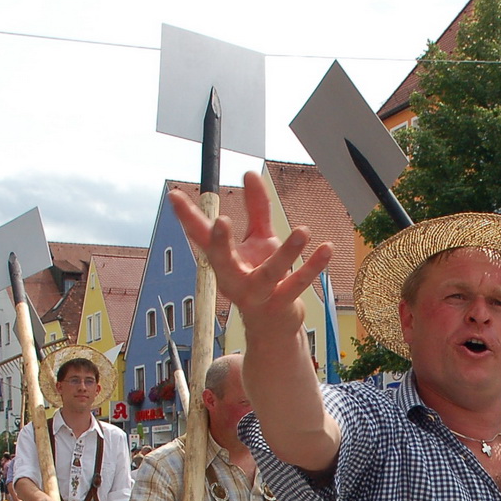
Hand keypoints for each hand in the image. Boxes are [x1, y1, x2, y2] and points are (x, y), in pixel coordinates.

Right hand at [169, 171, 332, 337]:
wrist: (274, 326)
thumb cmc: (263, 279)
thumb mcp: (259, 240)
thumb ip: (256, 209)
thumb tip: (249, 173)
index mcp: (224, 262)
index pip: (201, 237)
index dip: (187, 217)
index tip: (174, 195)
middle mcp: (234, 279)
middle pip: (222, 262)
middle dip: (220, 243)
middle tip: (221, 220)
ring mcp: (257, 294)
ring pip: (269, 275)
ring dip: (286, 254)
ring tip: (303, 231)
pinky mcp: (280, 304)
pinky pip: (298, 285)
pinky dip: (313, 268)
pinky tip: (326, 248)